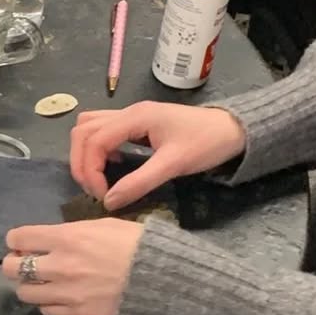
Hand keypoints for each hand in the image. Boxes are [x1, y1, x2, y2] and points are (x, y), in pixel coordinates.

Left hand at [3, 220, 144, 314]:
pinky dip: (49, 304)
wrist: (164, 278)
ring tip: (41, 283)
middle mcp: (60, 266)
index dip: (15, 240)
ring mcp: (67, 293)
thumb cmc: (137, 244)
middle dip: (13, 264)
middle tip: (23, 264)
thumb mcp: (104, 225)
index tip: (20, 243)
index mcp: (66, 238)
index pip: (19, 238)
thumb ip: (72, 233)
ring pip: (25, 293)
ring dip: (29, 286)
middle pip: (13, 268)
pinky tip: (59, 298)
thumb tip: (52, 240)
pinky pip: (47, 312)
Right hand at [71, 102, 245, 209]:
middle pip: (83, 130)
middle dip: (81, 162)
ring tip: (98, 178)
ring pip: (89, 127)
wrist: (234, 129)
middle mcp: (128, 112)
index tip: (101, 195)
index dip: (89, 170)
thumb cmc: (206, 143)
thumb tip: (109, 202)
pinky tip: (112, 164)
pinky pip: (103, 130)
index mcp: (135, 118)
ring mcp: (131, 115)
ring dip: (86, 152)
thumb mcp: (174, 165)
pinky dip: (97, 147)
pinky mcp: (137, 123)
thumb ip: (139, 182)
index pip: (93, 141)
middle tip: (94, 189)